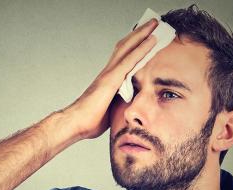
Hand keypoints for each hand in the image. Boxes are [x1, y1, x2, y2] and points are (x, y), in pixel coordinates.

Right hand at [63, 18, 157, 139]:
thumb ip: (120, 102)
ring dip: (142, 34)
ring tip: (155, 23)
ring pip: (128, 47)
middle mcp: (108, 72)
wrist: (76, 123)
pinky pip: (130, 60)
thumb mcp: (110, 109)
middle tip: (153, 22)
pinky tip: (152, 40)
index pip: (123, 56)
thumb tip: (130, 106)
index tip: (146, 36)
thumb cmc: (90, 120)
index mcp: (108, 79)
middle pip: (125, 46)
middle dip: (139, 33)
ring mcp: (109, 74)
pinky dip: (142, 48)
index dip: (134, 45)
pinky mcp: (111, 79)